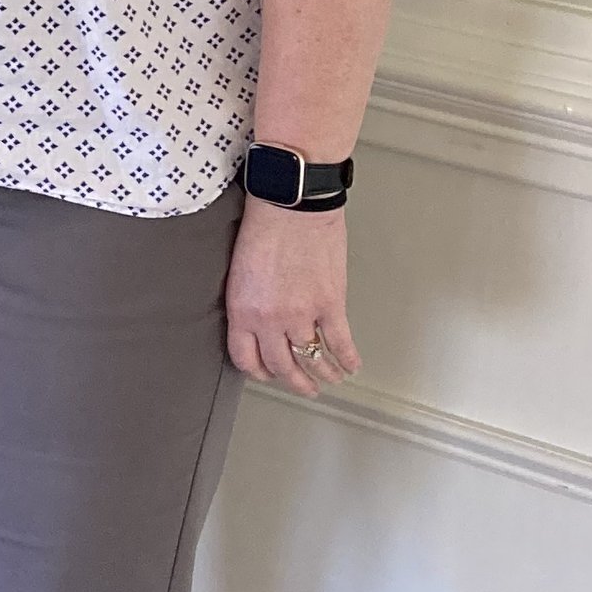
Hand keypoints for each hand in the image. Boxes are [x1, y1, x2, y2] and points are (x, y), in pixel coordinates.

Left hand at [223, 199, 359, 396]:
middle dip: (295, 382)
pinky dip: (348, 359)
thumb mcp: (240, 271)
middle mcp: (270, 320)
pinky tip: (351, 366)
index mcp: (242, 310)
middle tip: (305, 388)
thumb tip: (260, 321)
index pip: (246, 358)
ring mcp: (302, 315)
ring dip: (323, 374)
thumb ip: (248, 301)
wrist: (291, 203)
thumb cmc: (263, 226)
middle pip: (282, 367)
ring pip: (313, 360)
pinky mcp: (330, 304)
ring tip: (329, 379)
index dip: (259, 371)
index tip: (268, 374)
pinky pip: (340, 343)